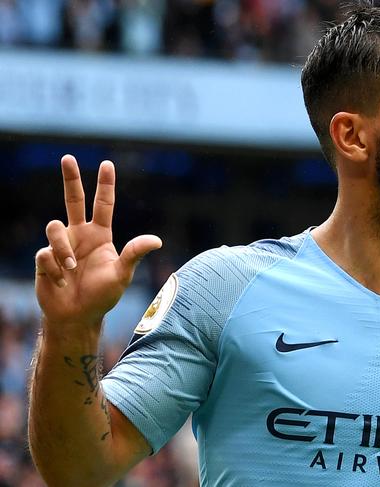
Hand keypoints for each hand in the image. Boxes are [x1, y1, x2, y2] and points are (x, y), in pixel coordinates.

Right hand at [35, 155, 161, 332]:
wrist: (77, 317)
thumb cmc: (102, 296)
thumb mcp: (122, 275)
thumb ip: (134, 254)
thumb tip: (158, 240)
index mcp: (100, 235)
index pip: (103, 204)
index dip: (105, 185)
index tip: (107, 163)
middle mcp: (79, 234)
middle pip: (72, 199)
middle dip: (70, 178)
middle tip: (67, 157)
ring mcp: (60, 245)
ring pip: (54, 228)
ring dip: (63, 249)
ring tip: (71, 269)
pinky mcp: (43, 258)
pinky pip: (45, 253)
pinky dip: (55, 269)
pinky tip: (61, 282)